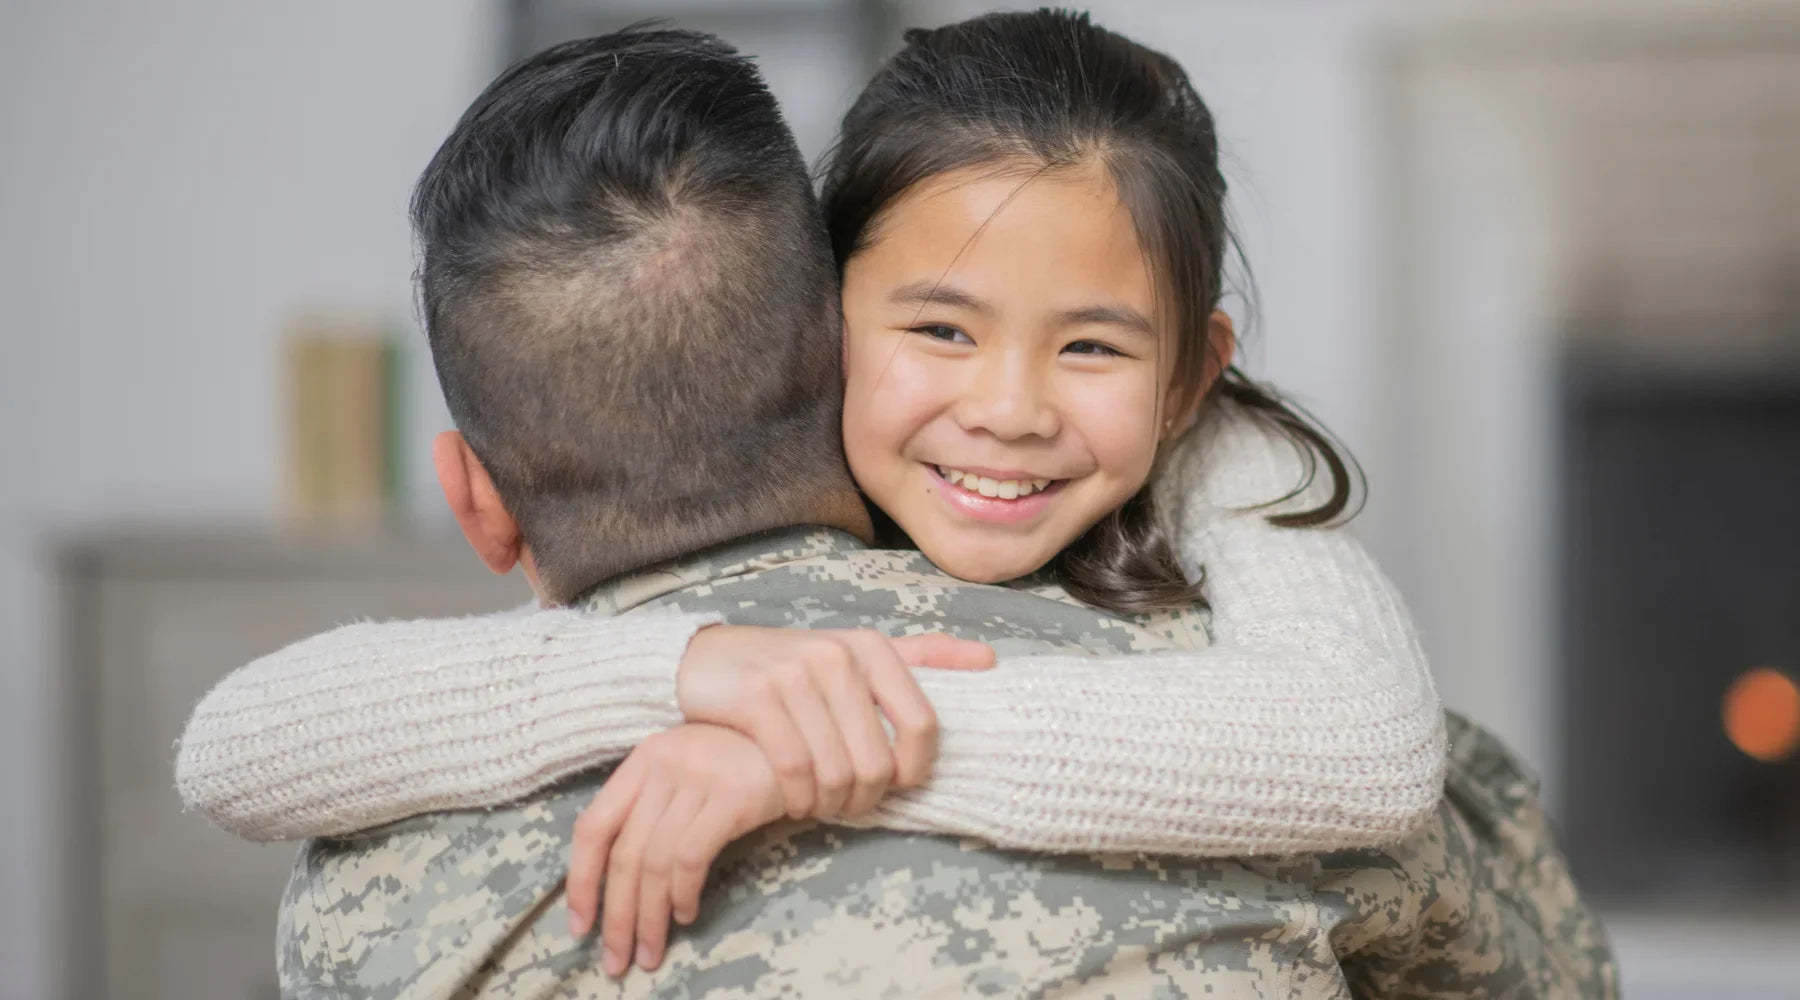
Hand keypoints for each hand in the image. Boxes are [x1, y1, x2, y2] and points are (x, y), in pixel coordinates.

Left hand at [565, 724, 783, 975]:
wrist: (804, 738)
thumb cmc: (742, 761)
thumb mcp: (688, 769)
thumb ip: (653, 805)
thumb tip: (621, 879)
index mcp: (643, 759)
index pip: (593, 825)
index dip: (580, 880)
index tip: (580, 924)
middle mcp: (663, 764)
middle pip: (623, 853)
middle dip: (616, 916)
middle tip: (617, 959)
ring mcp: (698, 777)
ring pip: (655, 862)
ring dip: (650, 917)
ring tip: (651, 950)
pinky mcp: (732, 796)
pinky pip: (692, 857)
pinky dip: (683, 894)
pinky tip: (686, 914)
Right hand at [676, 626, 993, 818]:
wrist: (707, 657)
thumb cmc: (794, 667)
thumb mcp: (857, 654)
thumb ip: (922, 656)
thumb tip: (989, 660)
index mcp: (873, 648)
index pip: (922, 726)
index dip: (913, 771)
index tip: (895, 785)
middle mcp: (839, 656)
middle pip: (877, 762)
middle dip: (865, 798)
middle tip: (848, 803)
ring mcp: (796, 674)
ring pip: (837, 772)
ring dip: (830, 803)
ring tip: (819, 802)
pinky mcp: (757, 697)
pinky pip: (794, 770)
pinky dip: (797, 798)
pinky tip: (793, 798)